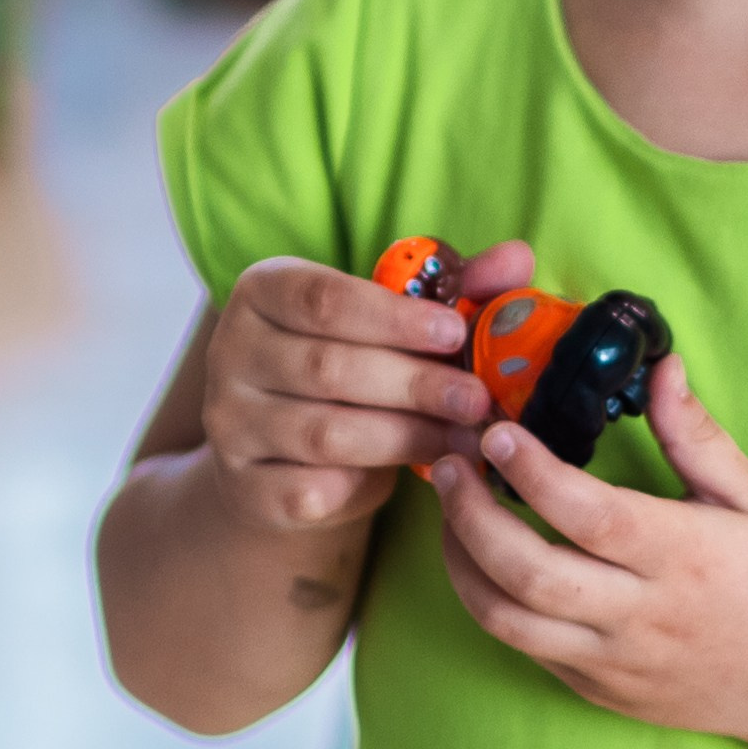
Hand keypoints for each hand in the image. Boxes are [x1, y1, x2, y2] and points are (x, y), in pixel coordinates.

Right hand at [200, 241, 533, 537]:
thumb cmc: (352, 360)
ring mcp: (230, 423)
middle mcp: (230, 352)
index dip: (394, 318)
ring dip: (407, 437)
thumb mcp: (392, 316)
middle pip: (329, 369)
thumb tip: (517, 258)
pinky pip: (308, 490)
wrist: (282, 447)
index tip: (456, 334)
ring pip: (325, 433)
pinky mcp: (243, 486)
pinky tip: (410, 475)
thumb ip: (452, 285)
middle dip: (415, 385)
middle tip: (478, 399)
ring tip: (465, 438)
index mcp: (262, 291)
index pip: (324, 299)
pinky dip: (363, 485)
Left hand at [430, 355, 747, 748]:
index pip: (587, 514)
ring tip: (450, 513)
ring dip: (461, 563)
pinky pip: (526, 649)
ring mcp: (615, 661)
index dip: (531, 472)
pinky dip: (491, 602)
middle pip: (528, 572)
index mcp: (682, 555)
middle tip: (449, 466)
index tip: (497, 433)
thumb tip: (660, 366)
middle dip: (470, 515)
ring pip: (508, 620)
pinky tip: (483, 562)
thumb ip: (696, 434)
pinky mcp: (600, 690)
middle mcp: (641, 614)